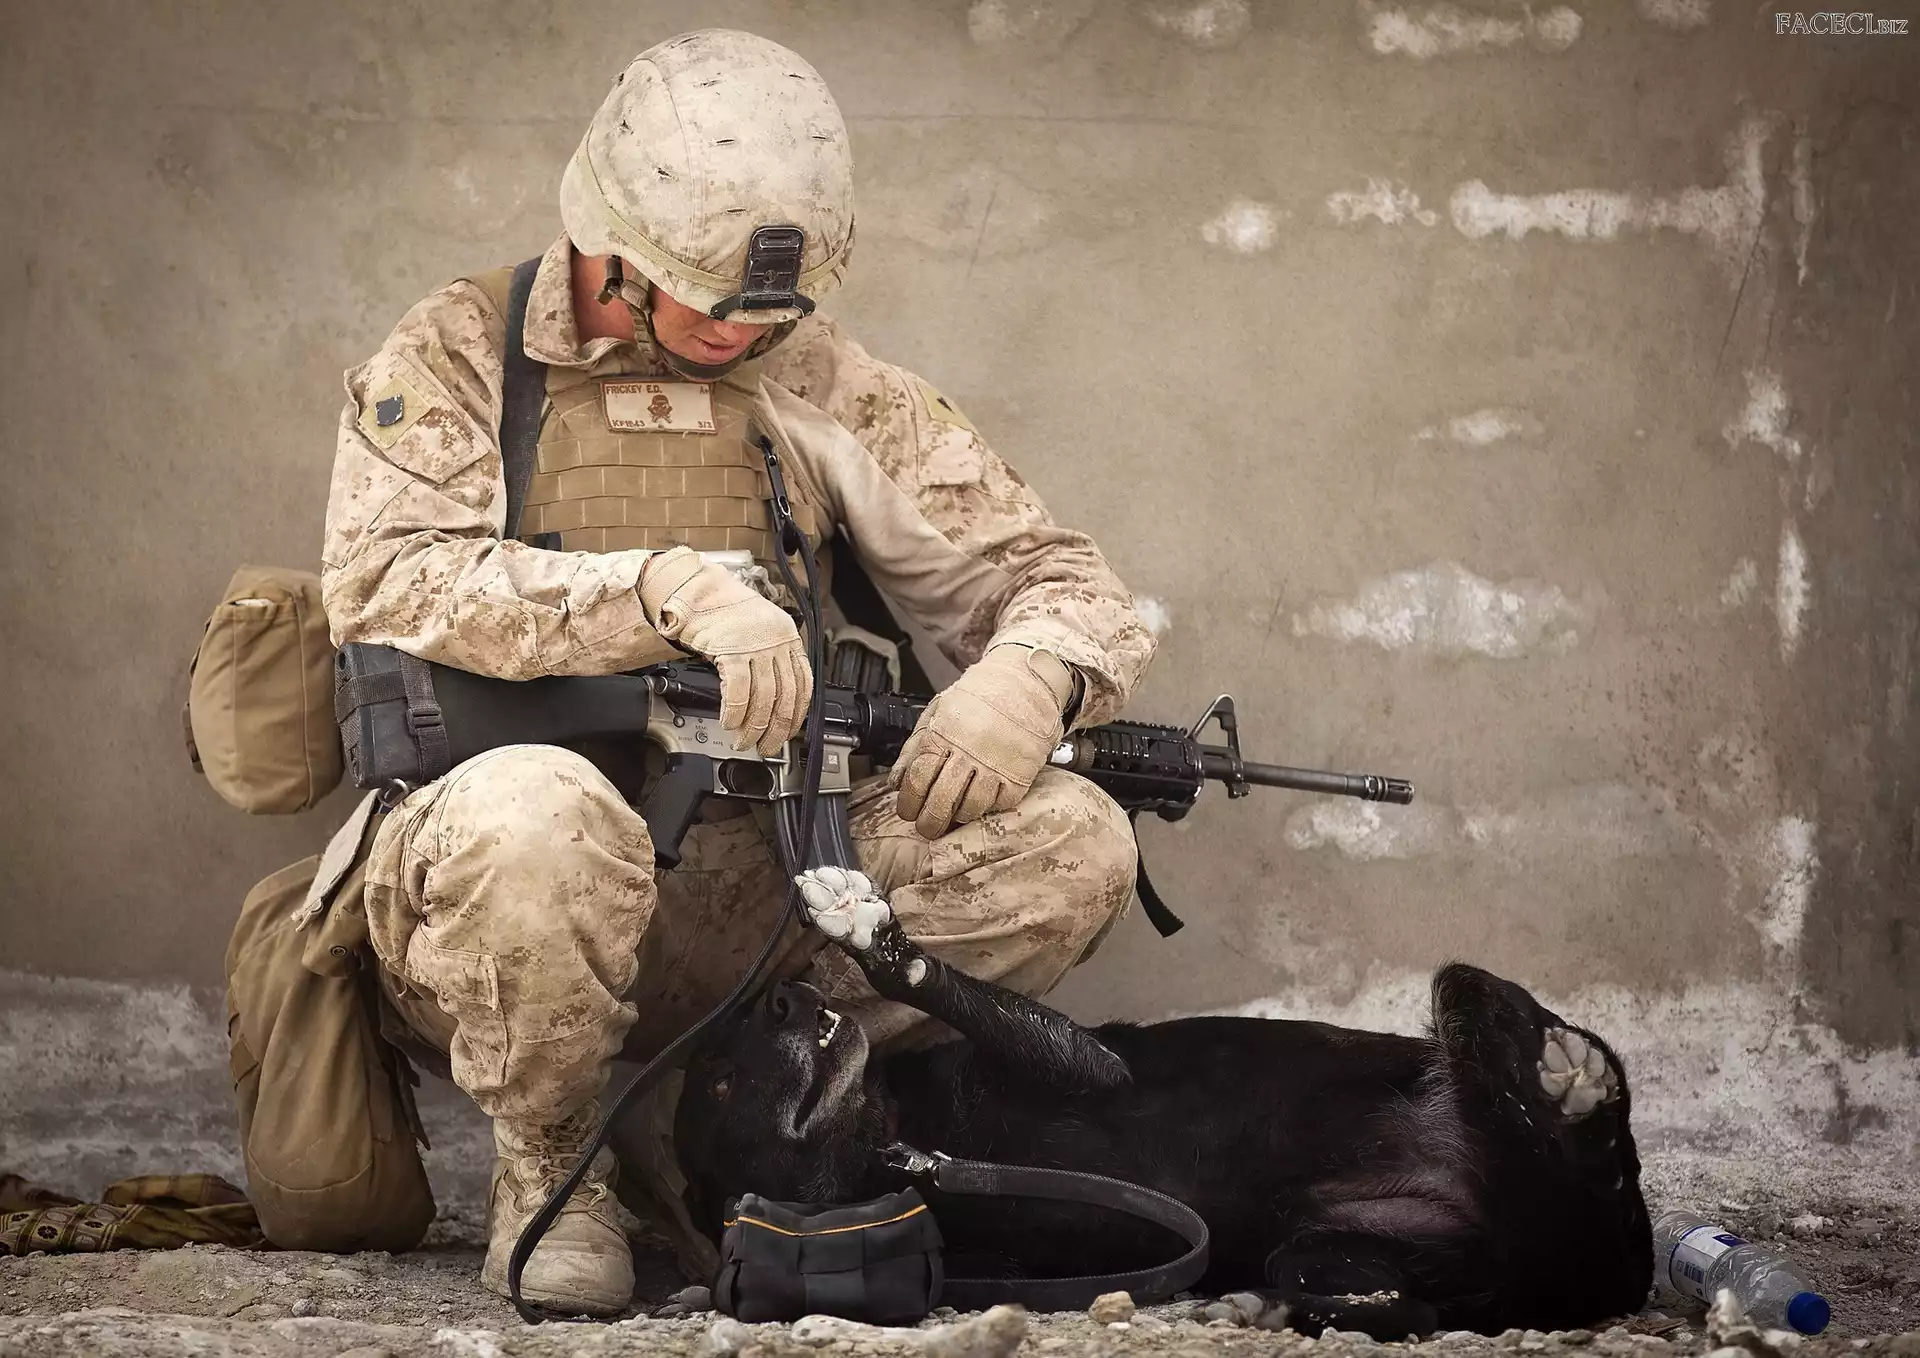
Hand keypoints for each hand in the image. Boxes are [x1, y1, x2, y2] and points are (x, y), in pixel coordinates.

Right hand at [638, 546, 811, 754]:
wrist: (697, 591)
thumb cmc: (725, 613)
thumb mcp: (759, 632)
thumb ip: (770, 660)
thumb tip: (772, 702)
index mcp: (788, 638)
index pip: (803, 685)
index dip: (796, 714)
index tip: (788, 733)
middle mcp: (777, 641)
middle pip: (785, 696)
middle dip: (776, 728)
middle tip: (766, 746)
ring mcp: (756, 645)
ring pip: (764, 697)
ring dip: (754, 726)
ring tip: (744, 740)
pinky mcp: (732, 649)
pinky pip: (739, 690)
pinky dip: (735, 712)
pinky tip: (729, 722)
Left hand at [888, 645, 1074, 839]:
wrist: (1025, 682)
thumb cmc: (979, 696)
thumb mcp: (938, 711)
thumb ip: (914, 746)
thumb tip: (895, 780)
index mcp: (944, 734)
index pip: (917, 779)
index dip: (908, 802)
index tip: (907, 812)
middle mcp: (968, 752)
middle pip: (940, 801)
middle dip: (928, 822)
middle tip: (926, 827)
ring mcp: (996, 765)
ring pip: (970, 808)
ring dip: (958, 818)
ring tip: (953, 815)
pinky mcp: (1020, 774)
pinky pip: (1000, 804)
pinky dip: (989, 809)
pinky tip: (981, 803)